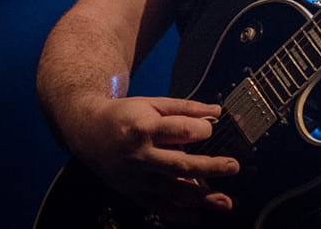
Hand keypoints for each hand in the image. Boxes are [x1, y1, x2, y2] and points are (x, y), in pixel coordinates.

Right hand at [70, 95, 239, 222]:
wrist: (87, 131)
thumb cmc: (124, 115)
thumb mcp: (152, 103)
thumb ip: (185, 107)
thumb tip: (216, 112)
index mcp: (144, 129)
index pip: (180, 131)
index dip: (201, 129)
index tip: (212, 127)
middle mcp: (140, 156)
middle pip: (179, 165)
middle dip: (209, 168)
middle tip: (233, 167)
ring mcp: (136, 177)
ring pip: (172, 190)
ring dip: (200, 197)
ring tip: (224, 201)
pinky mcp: (132, 192)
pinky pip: (158, 206)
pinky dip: (178, 214)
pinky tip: (198, 216)